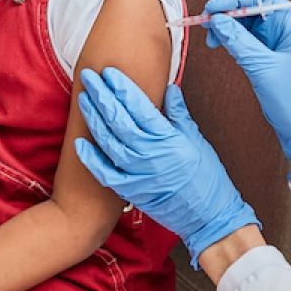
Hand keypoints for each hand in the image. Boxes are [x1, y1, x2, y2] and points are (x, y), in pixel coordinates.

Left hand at [75, 67, 259, 267]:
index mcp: (168, 139)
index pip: (139, 106)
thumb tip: (170, 88)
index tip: (109, 72)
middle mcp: (151, 155)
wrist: (210, 217)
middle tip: (89, 76)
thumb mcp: (197, 140)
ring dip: (94, 119)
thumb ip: (179, 114)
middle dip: (102, 96)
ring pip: (109, 142)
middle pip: (119, 120)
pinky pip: (106, 174)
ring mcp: (139, 175)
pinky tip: (79, 143)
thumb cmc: (208, 177)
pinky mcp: (132, 192)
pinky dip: (91, 159)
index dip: (122, 88)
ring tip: (84, 99)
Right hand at [203, 0, 290, 183]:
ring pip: (249, 24)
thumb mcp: (261, 68)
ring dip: (228, 27)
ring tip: (211, 39)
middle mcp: (287, 31)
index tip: (214, 8)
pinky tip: (222, 45)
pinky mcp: (271, 55)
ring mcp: (279, 43)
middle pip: (254, 8)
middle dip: (229, 13)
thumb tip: (217, 21)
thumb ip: (238, 41)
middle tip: (207, 23)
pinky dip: (233, 39)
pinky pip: (249, 39)